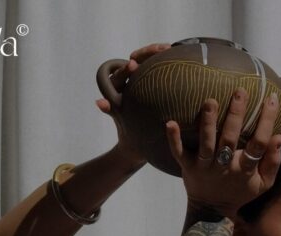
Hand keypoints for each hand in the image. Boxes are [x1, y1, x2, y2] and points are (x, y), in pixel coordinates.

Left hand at [96, 42, 169, 167]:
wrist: (141, 142)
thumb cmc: (129, 133)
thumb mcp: (121, 120)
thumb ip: (111, 109)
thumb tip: (99, 102)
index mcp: (118, 85)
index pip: (121, 71)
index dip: (127, 67)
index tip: (133, 65)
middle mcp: (131, 78)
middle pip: (137, 59)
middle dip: (147, 53)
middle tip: (160, 49)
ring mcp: (145, 78)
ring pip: (150, 60)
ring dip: (158, 53)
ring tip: (169, 48)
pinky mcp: (157, 80)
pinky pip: (162, 68)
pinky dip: (169, 62)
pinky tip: (181, 59)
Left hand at [165, 89, 280, 216]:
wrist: (212, 210)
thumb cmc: (240, 191)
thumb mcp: (262, 183)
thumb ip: (273, 162)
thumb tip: (279, 137)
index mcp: (244, 169)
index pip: (258, 143)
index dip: (266, 121)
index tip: (271, 99)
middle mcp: (224, 167)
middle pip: (230, 139)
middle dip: (235, 115)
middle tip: (240, 92)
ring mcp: (204, 167)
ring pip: (206, 144)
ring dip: (208, 123)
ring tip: (211, 101)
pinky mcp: (188, 168)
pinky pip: (178, 153)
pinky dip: (174, 139)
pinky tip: (170, 123)